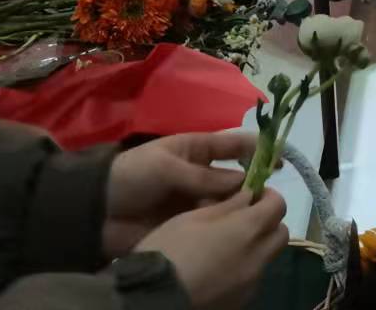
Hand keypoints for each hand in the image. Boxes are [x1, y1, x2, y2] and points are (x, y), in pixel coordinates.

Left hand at [105, 132, 255, 256]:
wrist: (95, 212)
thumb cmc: (131, 177)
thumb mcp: (167, 166)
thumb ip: (204, 175)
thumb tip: (243, 181)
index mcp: (196, 149)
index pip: (235, 144)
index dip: (259, 148)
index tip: (280, 159)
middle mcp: (201, 173)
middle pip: (236, 175)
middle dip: (252, 182)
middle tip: (266, 196)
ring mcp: (194, 199)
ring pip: (227, 200)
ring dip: (239, 205)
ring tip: (252, 214)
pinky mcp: (188, 223)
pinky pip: (213, 221)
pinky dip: (225, 224)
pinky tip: (235, 230)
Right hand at [132, 187, 287, 309]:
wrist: (151, 298)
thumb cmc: (169, 250)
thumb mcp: (193, 217)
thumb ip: (228, 205)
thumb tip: (248, 196)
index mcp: (248, 230)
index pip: (279, 205)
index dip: (268, 196)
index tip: (253, 195)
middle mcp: (258, 257)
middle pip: (280, 233)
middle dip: (267, 223)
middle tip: (244, 220)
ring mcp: (251, 283)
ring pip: (266, 258)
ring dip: (256, 247)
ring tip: (226, 248)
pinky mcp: (241, 302)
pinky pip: (251, 279)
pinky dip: (243, 270)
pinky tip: (218, 271)